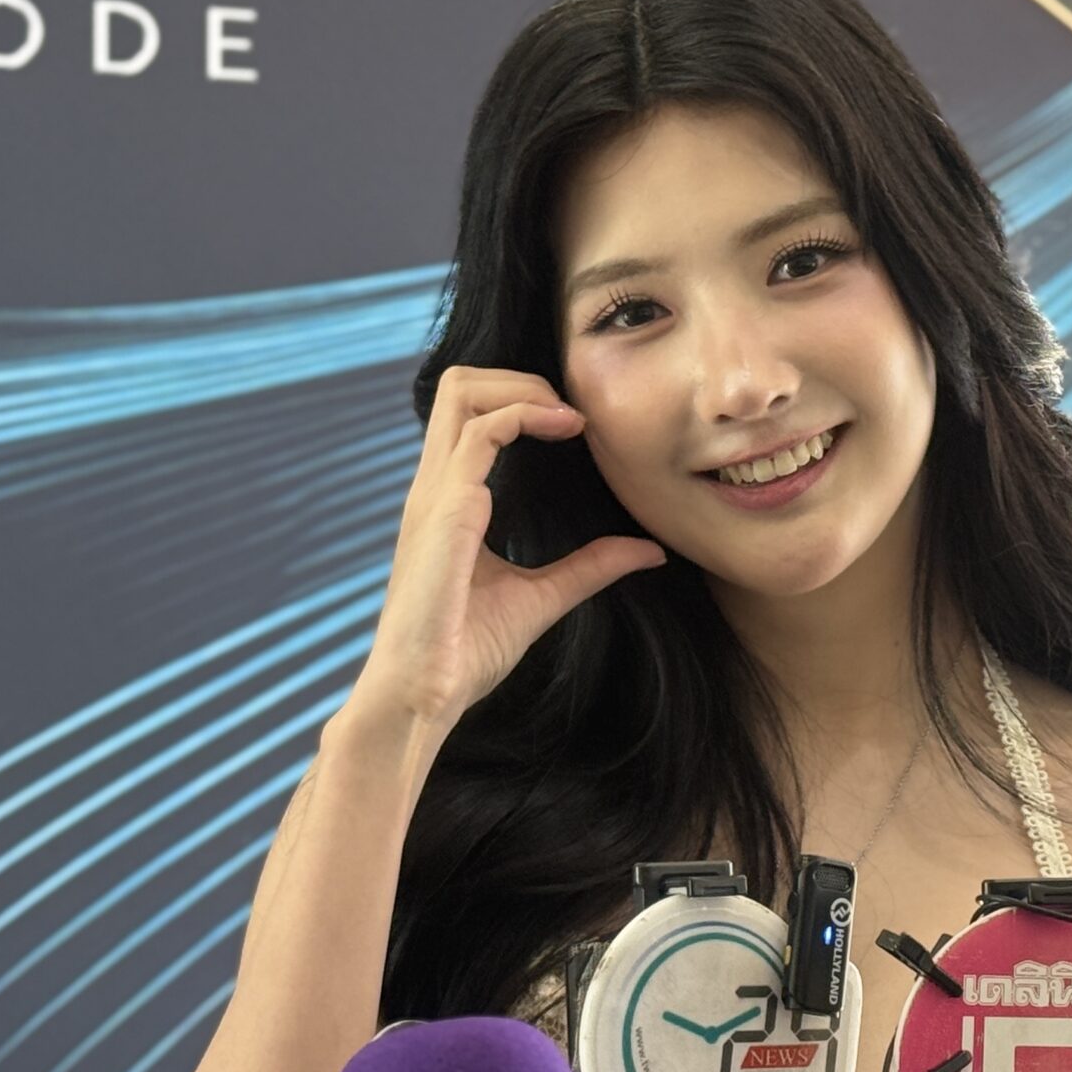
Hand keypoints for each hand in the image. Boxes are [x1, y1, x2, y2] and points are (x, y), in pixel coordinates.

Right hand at [342, 365, 664, 741]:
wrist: (424, 695)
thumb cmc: (465, 653)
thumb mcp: (543, 598)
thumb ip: (590, 567)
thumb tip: (648, 551)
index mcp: (447, 500)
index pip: (469, 412)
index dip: (521, 398)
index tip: (577, 424)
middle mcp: (434, 487)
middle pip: (458, 384)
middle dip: (520, 376)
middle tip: (572, 409)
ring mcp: (434, 495)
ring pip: (463, 391)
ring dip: (525, 388)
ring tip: (572, 417)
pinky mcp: (444, 511)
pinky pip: (479, 433)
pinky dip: (524, 415)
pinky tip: (566, 431)